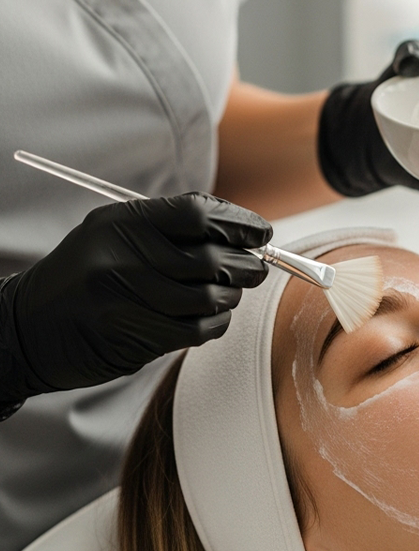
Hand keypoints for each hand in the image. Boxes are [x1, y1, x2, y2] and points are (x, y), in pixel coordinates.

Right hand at [0, 193, 271, 403]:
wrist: (25, 328)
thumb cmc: (81, 277)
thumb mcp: (112, 234)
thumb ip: (167, 228)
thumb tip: (237, 230)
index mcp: (122, 222)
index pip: (198, 213)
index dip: (238, 223)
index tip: (260, 232)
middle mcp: (124, 257)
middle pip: (210, 258)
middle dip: (246, 264)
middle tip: (257, 266)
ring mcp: (128, 299)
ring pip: (208, 297)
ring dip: (231, 296)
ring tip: (229, 292)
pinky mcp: (133, 337)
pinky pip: (196, 330)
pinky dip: (216, 323)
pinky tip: (212, 317)